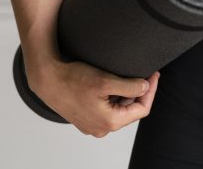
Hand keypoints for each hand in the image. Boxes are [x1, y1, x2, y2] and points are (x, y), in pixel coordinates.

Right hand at [29, 58, 159, 137]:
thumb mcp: (106, 80)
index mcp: (109, 122)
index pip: (141, 109)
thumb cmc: (73, 79)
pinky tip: (112, 83)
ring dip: (126, 94)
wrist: (48, 79)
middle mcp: (101, 129)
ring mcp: (92, 125)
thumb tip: (146, 87)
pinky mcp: (86, 119)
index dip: (151, 90)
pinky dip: (114, 97)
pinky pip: (107, 110)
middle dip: (139, 92)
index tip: (154, 74)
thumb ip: (129, 87)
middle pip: (130, 111)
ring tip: (127, 76)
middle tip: (144, 73)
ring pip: (119, 110)